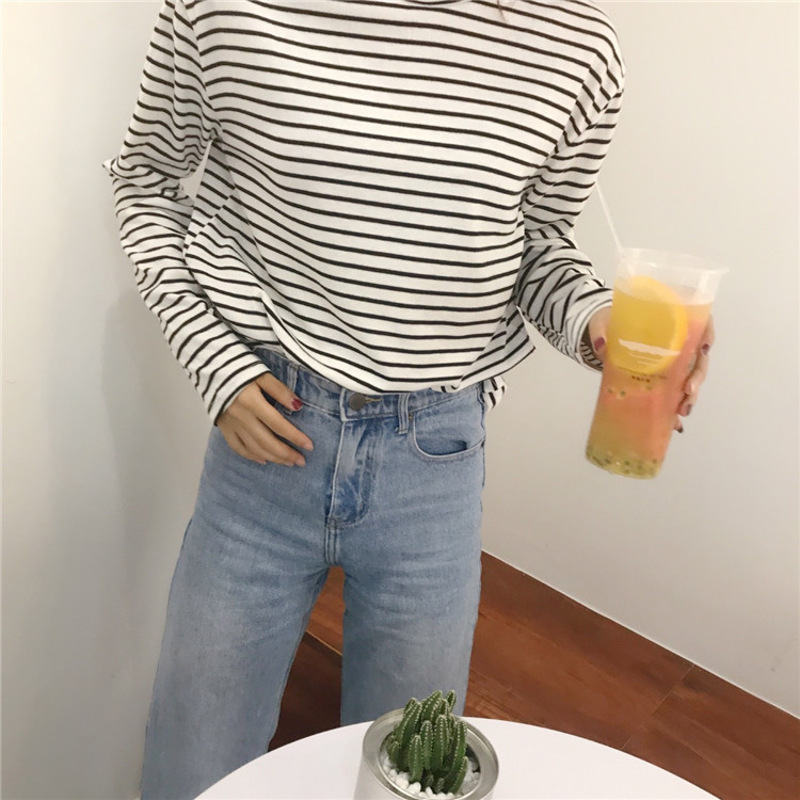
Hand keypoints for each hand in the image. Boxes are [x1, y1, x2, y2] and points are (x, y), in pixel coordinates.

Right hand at [217, 373, 313, 465]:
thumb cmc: (240, 368)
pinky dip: (251, 456)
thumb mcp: (262, 374)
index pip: (278, 425)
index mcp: (252, 403)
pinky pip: (237, 447)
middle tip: (301, 461)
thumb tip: (297, 407)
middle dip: (286, 454)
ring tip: (288, 462)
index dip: (295, 437)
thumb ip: (280, 390)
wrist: (210, 367)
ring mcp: (231, 425)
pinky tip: (263, 459)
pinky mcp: (223, 427)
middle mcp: (241, 417)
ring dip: (272, 457)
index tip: (309, 446)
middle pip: (267, 441)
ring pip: (253, 448)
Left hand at [586, 308, 714, 432]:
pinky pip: (674, 392)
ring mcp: (671, 361)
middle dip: (697, 375)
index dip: (707, 334)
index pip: (700, 323)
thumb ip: (600, 332)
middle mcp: (676, 342)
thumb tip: (601, 346)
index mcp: (669, 321)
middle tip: (688, 390)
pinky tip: (675, 422)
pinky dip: (674, 407)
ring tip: (682, 410)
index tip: (704, 348)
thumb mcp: (601, 323)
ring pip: (690, 377)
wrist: (601, 335)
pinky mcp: (661, 377)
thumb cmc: (608, 323)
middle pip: (698, 357)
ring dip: (690, 395)